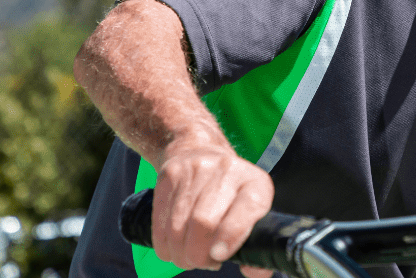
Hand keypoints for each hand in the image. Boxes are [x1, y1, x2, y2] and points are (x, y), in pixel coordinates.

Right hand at [151, 134, 274, 275]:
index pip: (246, 209)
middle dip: (198, 254)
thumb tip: (254, 272)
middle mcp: (228, 171)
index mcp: (255, 183)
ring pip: (178, 225)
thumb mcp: (252, 210)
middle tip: (201, 262)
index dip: (231, 236)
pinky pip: (159, 220)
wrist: (199, 150)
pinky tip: (173, 247)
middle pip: (204, 222)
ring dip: (179, 252)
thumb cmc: (231, 194)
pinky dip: (163, 244)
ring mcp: (197, 169)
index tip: (218, 256)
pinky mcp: (170, 174)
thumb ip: (256, 245)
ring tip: (187, 257)